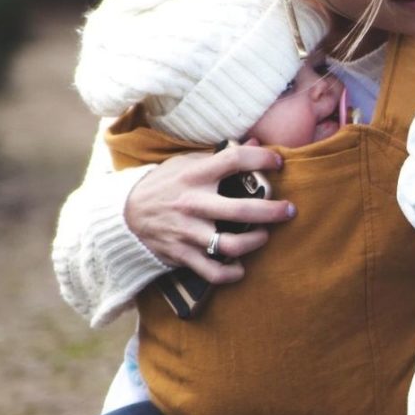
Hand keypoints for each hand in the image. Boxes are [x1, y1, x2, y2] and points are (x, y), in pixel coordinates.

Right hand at [124, 144, 291, 284]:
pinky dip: (230, 273)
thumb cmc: (163, 185)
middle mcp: (193, 203)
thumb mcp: (185, 164)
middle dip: (273, 212)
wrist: (124, 215)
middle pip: (241, 211)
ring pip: (231, 245)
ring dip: (255, 242)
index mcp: (194, 175)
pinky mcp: (182, 254)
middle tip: (289, 210)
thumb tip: (256, 141)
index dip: (261, 158)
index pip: (234, 160)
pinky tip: (240, 267)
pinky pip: (212, 271)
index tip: (278, 161)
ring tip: (263, 236)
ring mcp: (187, 232)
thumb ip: (219, 156)